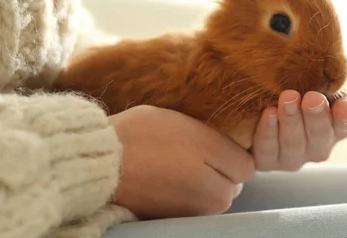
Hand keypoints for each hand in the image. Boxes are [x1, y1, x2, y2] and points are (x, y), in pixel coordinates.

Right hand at [109, 105, 254, 218]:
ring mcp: (193, 213)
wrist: (102, 163)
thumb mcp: (191, 127)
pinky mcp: (172, 219)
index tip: (208, 139)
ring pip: (209, 193)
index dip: (228, 149)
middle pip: (229, 182)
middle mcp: (214, 202)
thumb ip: (220, 144)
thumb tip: (238, 159)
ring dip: (199, 181)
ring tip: (170, 160)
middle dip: (216, 168)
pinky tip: (161, 175)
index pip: (245, 165)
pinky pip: (189, 203)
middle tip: (185, 148)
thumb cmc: (145, 136)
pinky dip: (181, 193)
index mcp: (223, 176)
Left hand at [251, 84, 346, 170]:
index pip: (346, 125)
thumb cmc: (298, 84)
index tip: (346, 104)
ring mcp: (290, 156)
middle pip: (320, 137)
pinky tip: (267, 114)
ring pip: (294, 145)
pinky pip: (267, 151)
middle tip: (312, 97)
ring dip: (292, 122)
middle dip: (317, 117)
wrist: (255, 89)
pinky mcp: (264, 160)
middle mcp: (315, 146)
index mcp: (335, 127)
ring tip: (286, 99)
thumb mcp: (329, 82)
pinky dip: (268, 132)